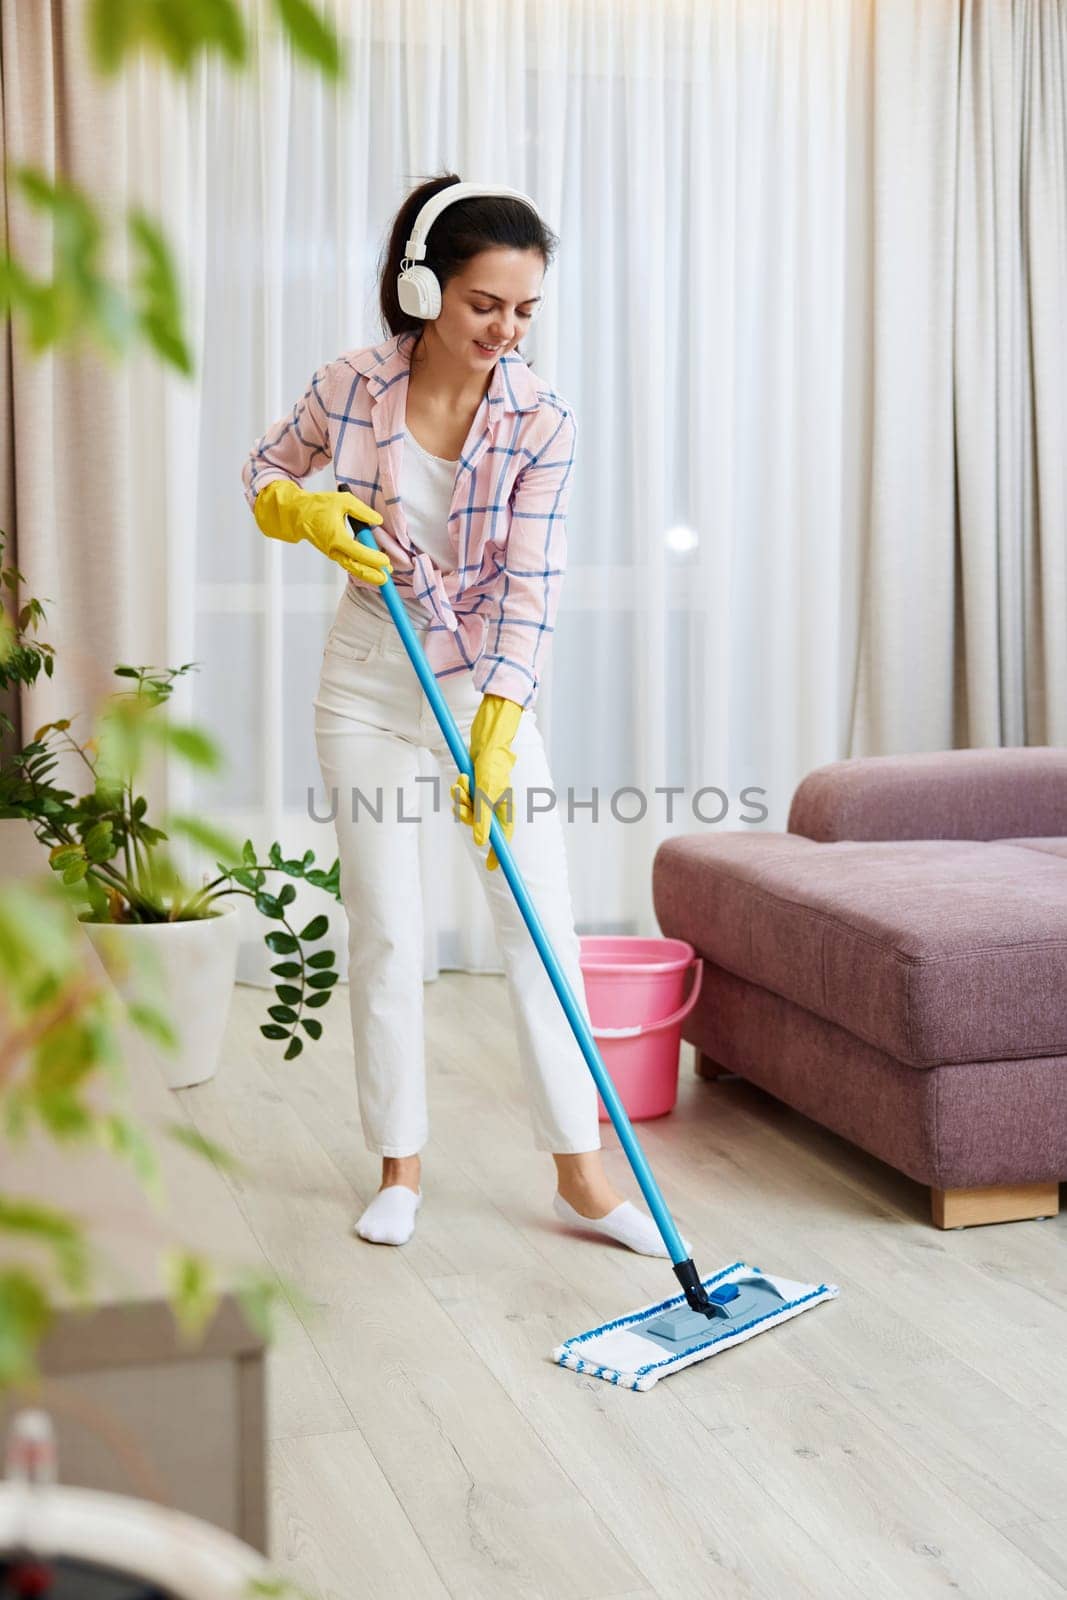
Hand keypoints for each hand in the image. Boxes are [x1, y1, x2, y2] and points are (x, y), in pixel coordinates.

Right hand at [253, 479, 392, 586]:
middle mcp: (333, 549)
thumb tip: (377, 521)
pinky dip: (360, 569)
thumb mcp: (343, 501)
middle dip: (371, 575)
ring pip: (351, 568)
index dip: (372, 558)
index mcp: (335, 536)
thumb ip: (362, 511)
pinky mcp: (333, 554)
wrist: (298, 514)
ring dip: (367, 574)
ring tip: (382, 577)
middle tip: (386, 579)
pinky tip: (371, 570)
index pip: (357, 552)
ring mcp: (332, 553)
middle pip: (354, 567)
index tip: (385, 561)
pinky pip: (348, 564)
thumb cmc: (318, 506)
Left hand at [451, 694, 522, 869]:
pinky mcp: (474, 789)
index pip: (503, 838)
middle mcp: (495, 805)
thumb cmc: (493, 764)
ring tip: (462, 783)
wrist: (487, 741)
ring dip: (461, 800)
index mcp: (506, 809)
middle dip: (468, 817)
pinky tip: (461, 780)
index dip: (498, 853)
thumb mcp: (486, 793)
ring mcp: (484, 797)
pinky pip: (461, 800)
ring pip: (467, 812)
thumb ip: (483, 818)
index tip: (491, 867)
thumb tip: (480, 842)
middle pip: (479, 826)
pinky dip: (458, 792)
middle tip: (464, 806)